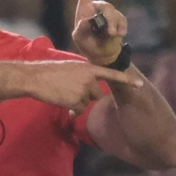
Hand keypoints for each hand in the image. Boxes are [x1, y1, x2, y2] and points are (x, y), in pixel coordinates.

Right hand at [23, 61, 139, 113]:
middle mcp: (89, 78)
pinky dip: (73, 109)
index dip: (126, 80)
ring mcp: (83, 89)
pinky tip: (62, 102)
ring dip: (78, 102)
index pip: (111, 74)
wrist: (36, 78)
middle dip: (88, 95)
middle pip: (97, 93)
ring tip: (64, 95)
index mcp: (88, 68)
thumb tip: (89, 84)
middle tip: (72, 91)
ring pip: (88, 102)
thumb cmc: (50, 71)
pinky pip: (79, 109)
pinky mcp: (76, 100)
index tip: (140, 85)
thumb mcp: (71, 67)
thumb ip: (84, 74)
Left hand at [71, 0, 127, 67]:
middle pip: (105, 7)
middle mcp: (96, 8)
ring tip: (112, 36)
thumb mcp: (81, 40)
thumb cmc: (88, 46)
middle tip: (109, 33)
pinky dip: (122, 28)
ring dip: (114, 26)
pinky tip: (119, 35)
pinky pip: (122, 19)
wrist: (103, 54)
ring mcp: (108, 13)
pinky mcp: (118, 19)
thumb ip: (81, 30)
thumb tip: (85, 19)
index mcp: (84, 10)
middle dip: (109, 20)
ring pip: (114, 13)